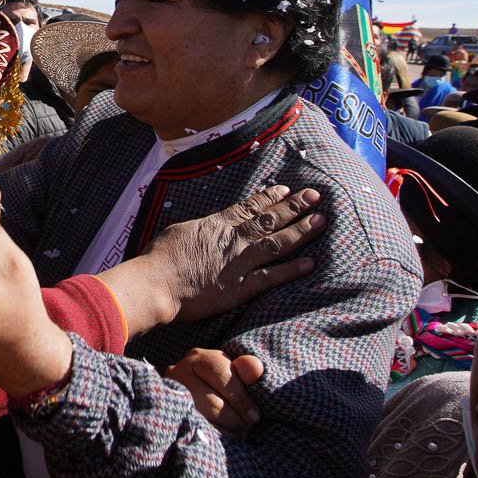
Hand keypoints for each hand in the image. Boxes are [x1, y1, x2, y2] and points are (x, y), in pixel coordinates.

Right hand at [97, 186, 323, 333]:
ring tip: (321, 221)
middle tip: (315, 197)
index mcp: (217, 224)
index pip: (250, 207)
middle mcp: (234, 240)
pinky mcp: (240, 288)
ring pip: (277, 243)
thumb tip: (212, 220)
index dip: (271, 197)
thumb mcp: (180, 231)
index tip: (288, 190)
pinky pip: (272, 277)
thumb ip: (202, 227)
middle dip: (294, 207)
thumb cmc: (160, 258)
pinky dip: (292, 269)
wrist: (156, 283)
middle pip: (270, 220)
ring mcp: (239, 263)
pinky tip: (311, 262)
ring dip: (301, 231)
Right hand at [165, 348, 264, 434]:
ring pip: (202, 420)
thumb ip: (247, 370)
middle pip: (211, 403)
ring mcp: (171, 396)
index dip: (241, 399)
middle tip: (249, 427)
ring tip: (240, 432)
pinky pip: (194, 431)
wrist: (195, 392)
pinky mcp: (170, 416)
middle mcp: (178, 374)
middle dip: (235, 419)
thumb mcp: (235, 372)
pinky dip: (214, 437)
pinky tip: (225, 437)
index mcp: (198, 358)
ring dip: (226, 431)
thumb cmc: (223, 382)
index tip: (255, 416)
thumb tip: (255, 367)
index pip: (222, 376)